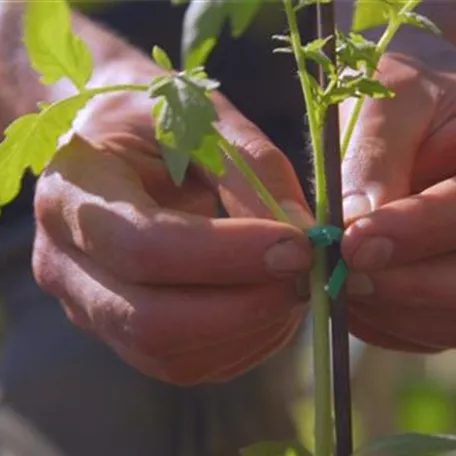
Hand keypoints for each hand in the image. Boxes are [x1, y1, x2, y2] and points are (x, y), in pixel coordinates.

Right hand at [32, 67, 313, 385]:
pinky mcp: (123, 331)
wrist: (110, 145)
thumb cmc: (151, 119)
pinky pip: (185, 363)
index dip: (229, 255)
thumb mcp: (199, 117)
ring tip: (290, 283)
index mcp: (74, 196)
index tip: (299, 244)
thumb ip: (251, 171)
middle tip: (304, 274)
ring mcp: (91, 307)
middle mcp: (68, 266)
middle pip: (153, 322)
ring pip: (172, 354)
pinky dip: (240, 342)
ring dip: (250, 329)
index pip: (146, 248)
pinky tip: (266, 304)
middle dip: (245, 307)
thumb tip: (302, 235)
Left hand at [340, 30, 455, 351]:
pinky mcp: (449, 294)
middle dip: (401, 284)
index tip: (353, 243)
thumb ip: (375, 156)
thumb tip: (354, 224)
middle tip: (340, 275)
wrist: (417, 115)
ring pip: (447, 317)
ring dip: (388, 308)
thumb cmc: (404, 96)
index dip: (414, 232)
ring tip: (338, 282)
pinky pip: (426, 330)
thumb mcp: (391, 100)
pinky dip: (385, 322)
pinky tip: (352, 296)